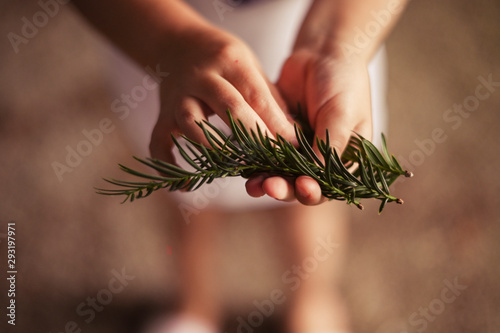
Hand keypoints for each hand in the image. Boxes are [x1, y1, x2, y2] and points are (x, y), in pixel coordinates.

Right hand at [149, 26, 295, 163]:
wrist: (178, 44)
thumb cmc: (224, 60)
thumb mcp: (250, 66)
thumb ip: (270, 98)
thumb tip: (293, 135)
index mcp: (230, 61)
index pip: (256, 96)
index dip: (276, 123)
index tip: (293, 145)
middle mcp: (202, 77)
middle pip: (229, 107)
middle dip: (254, 136)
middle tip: (273, 159)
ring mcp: (178, 96)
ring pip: (191, 123)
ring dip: (214, 149)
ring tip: (236, 169)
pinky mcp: (163, 114)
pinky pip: (158, 142)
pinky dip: (167, 164)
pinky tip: (184, 185)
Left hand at [246, 49, 372, 204]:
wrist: (323, 51)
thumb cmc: (343, 82)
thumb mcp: (343, 116)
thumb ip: (329, 147)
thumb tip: (311, 178)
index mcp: (345, 159)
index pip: (330, 187)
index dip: (315, 192)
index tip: (302, 186)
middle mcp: (321, 159)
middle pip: (301, 186)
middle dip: (286, 189)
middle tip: (271, 186)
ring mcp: (298, 149)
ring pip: (281, 173)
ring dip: (268, 181)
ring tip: (254, 185)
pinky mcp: (277, 137)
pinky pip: (265, 154)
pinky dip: (255, 162)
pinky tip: (245, 169)